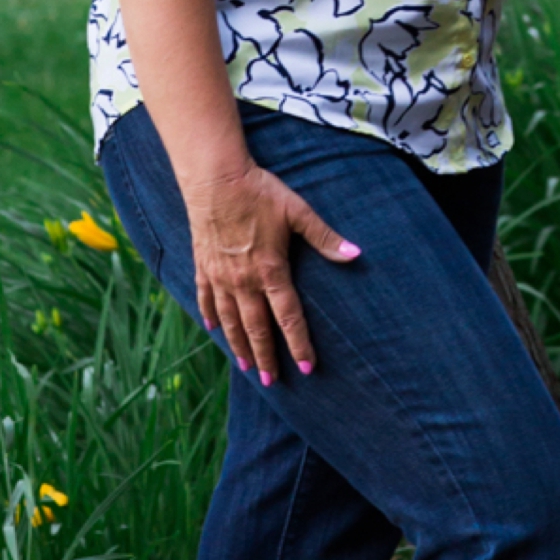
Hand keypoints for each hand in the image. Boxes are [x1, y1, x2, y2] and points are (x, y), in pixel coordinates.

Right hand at [185, 162, 357, 381]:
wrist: (215, 177)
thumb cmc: (260, 191)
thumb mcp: (298, 211)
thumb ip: (325, 237)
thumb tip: (356, 254)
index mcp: (270, 270)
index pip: (288, 317)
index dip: (298, 344)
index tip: (307, 368)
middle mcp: (243, 280)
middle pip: (256, 327)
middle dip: (266, 356)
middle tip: (272, 382)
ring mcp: (220, 275)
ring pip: (230, 320)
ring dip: (239, 345)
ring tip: (246, 366)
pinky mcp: (203, 266)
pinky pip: (205, 298)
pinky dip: (210, 316)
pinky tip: (213, 330)